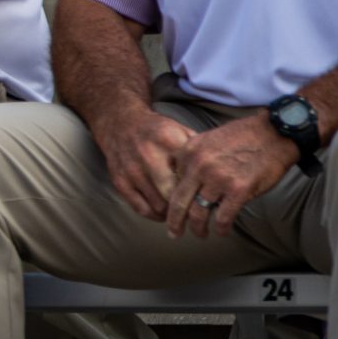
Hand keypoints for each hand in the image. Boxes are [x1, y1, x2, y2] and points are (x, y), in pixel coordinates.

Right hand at [87, 105, 198, 223]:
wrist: (120, 123)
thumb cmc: (157, 131)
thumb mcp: (180, 131)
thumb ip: (197, 151)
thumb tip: (218, 175)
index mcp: (168, 140)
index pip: (191, 175)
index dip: (202, 189)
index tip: (209, 197)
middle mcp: (148, 155)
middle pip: (175, 194)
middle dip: (188, 207)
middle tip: (197, 211)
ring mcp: (132, 170)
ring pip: (159, 206)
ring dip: (173, 213)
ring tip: (182, 212)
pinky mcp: (119, 181)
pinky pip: (141, 209)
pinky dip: (155, 215)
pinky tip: (163, 212)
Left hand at [163, 113, 296, 239]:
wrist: (273, 133)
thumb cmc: (242, 137)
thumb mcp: (207, 139)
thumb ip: (193, 158)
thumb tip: (182, 179)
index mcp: (189, 152)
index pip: (171, 183)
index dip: (170, 200)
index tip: (172, 211)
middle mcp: (199, 166)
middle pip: (178, 202)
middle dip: (174, 221)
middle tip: (173, 233)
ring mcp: (218, 179)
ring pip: (199, 213)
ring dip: (198, 228)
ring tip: (200, 234)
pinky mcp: (238, 190)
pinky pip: (223, 217)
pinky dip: (222, 228)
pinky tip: (223, 232)